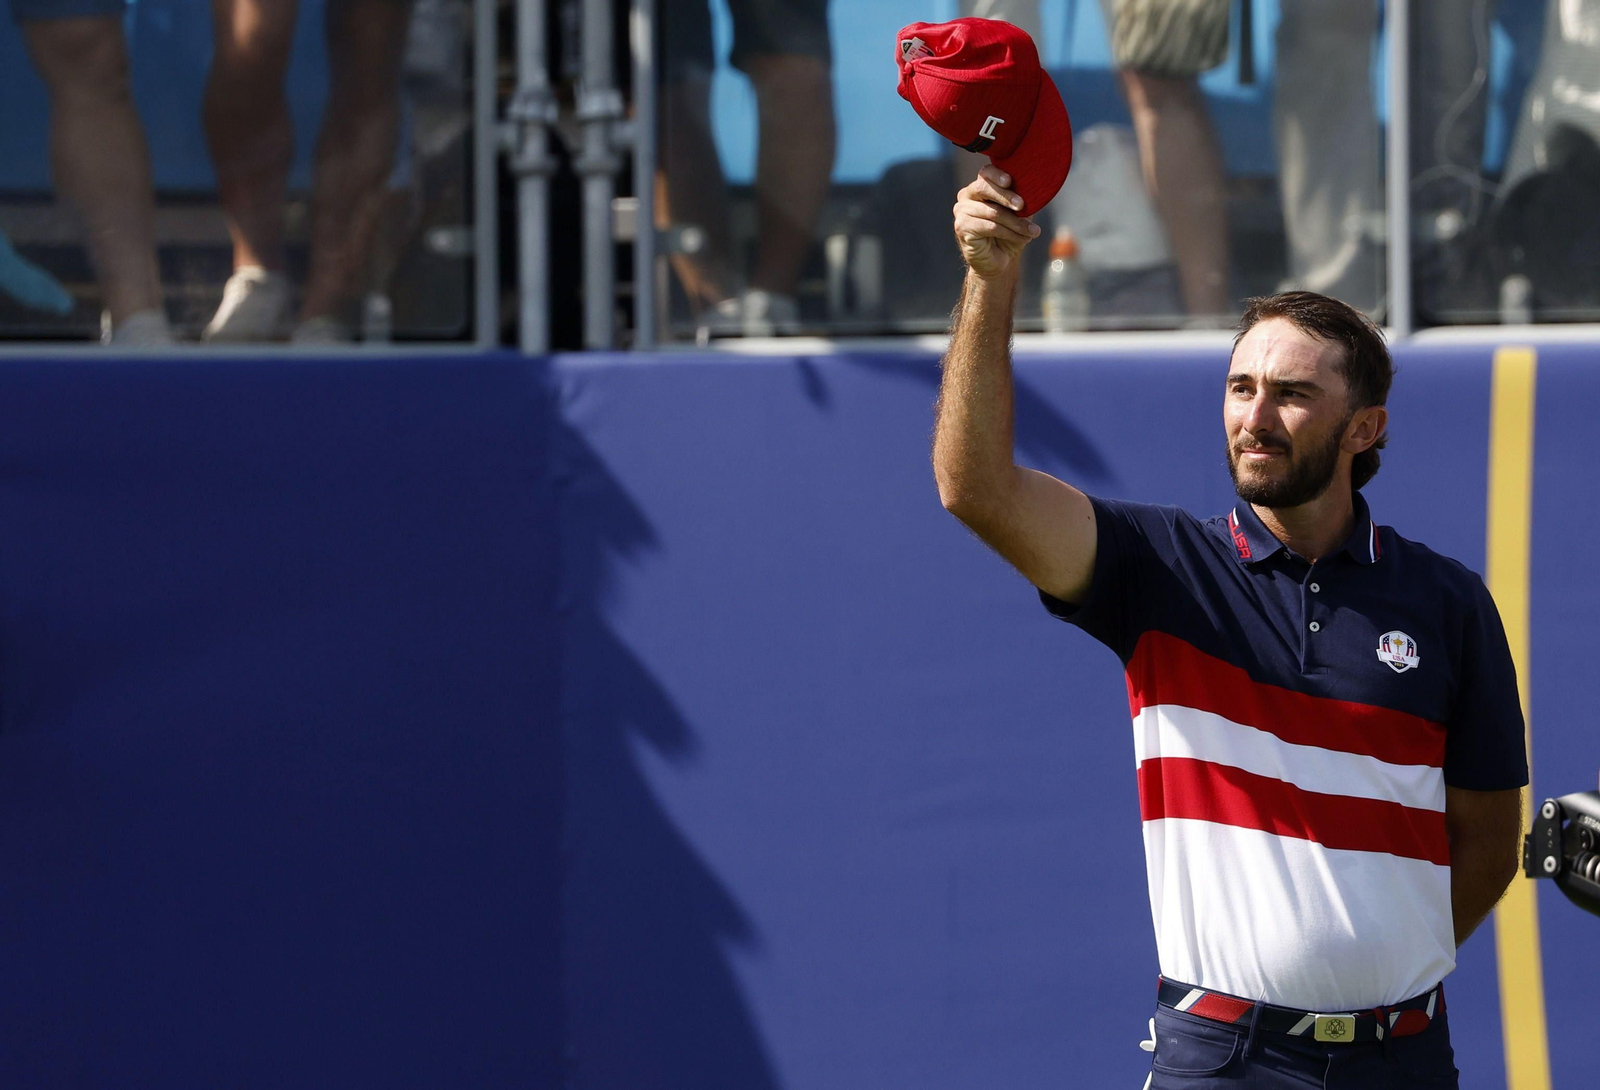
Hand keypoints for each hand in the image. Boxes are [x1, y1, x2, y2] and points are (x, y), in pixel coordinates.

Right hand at [952, 165, 1039, 280]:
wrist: (999, 261)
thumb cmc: (1009, 233)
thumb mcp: (1019, 213)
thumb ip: (1021, 198)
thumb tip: (1035, 187)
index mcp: (980, 187)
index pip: (986, 173)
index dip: (997, 175)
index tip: (1009, 181)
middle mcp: (966, 196)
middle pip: (984, 188)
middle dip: (1006, 196)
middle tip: (1022, 206)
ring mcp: (961, 211)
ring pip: (992, 212)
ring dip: (1016, 223)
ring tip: (1032, 232)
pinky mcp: (962, 227)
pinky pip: (990, 227)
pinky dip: (1009, 233)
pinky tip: (1022, 238)